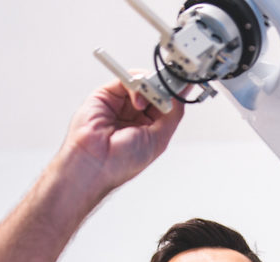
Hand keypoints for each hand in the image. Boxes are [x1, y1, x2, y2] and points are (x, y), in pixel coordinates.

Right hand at [61, 78, 185, 192]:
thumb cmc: (120, 163)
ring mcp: (119, 105)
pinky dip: (136, 83)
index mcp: (147, 128)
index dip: (174, 95)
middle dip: (164, 87)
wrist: (94, 163)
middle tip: (173, 84)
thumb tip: (180, 96)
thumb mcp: (158, 140)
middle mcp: (133, 116)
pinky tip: (140, 96)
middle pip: (154, 91)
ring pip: (141, 83)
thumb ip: (172, 116)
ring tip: (154, 94)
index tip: (184, 85)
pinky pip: (125, 80)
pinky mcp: (105, 95)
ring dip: (151, 86)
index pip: (164, 105)